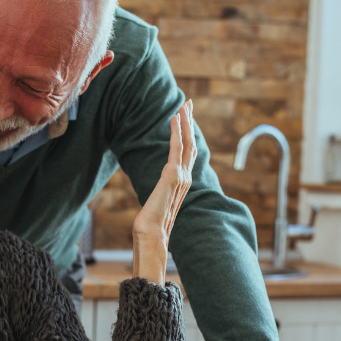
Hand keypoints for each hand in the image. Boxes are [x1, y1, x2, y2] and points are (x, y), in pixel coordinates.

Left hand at [132, 100, 195, 284]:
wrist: (151, 236)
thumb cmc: (150, 227)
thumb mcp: (156, 205)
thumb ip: (160, 196)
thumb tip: (156, 197)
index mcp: (181, 183)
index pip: (187, 154)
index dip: (187, 135)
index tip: (184, 119)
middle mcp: (185, 178)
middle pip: (191, 144)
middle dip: (189, 122)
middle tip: (187, 103)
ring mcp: (181, 177)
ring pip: (187, 143)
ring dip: (185, 122)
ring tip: (183, 105)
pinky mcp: (173, 176)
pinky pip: (177, 148)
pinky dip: (177, 131)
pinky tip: (175, 118)